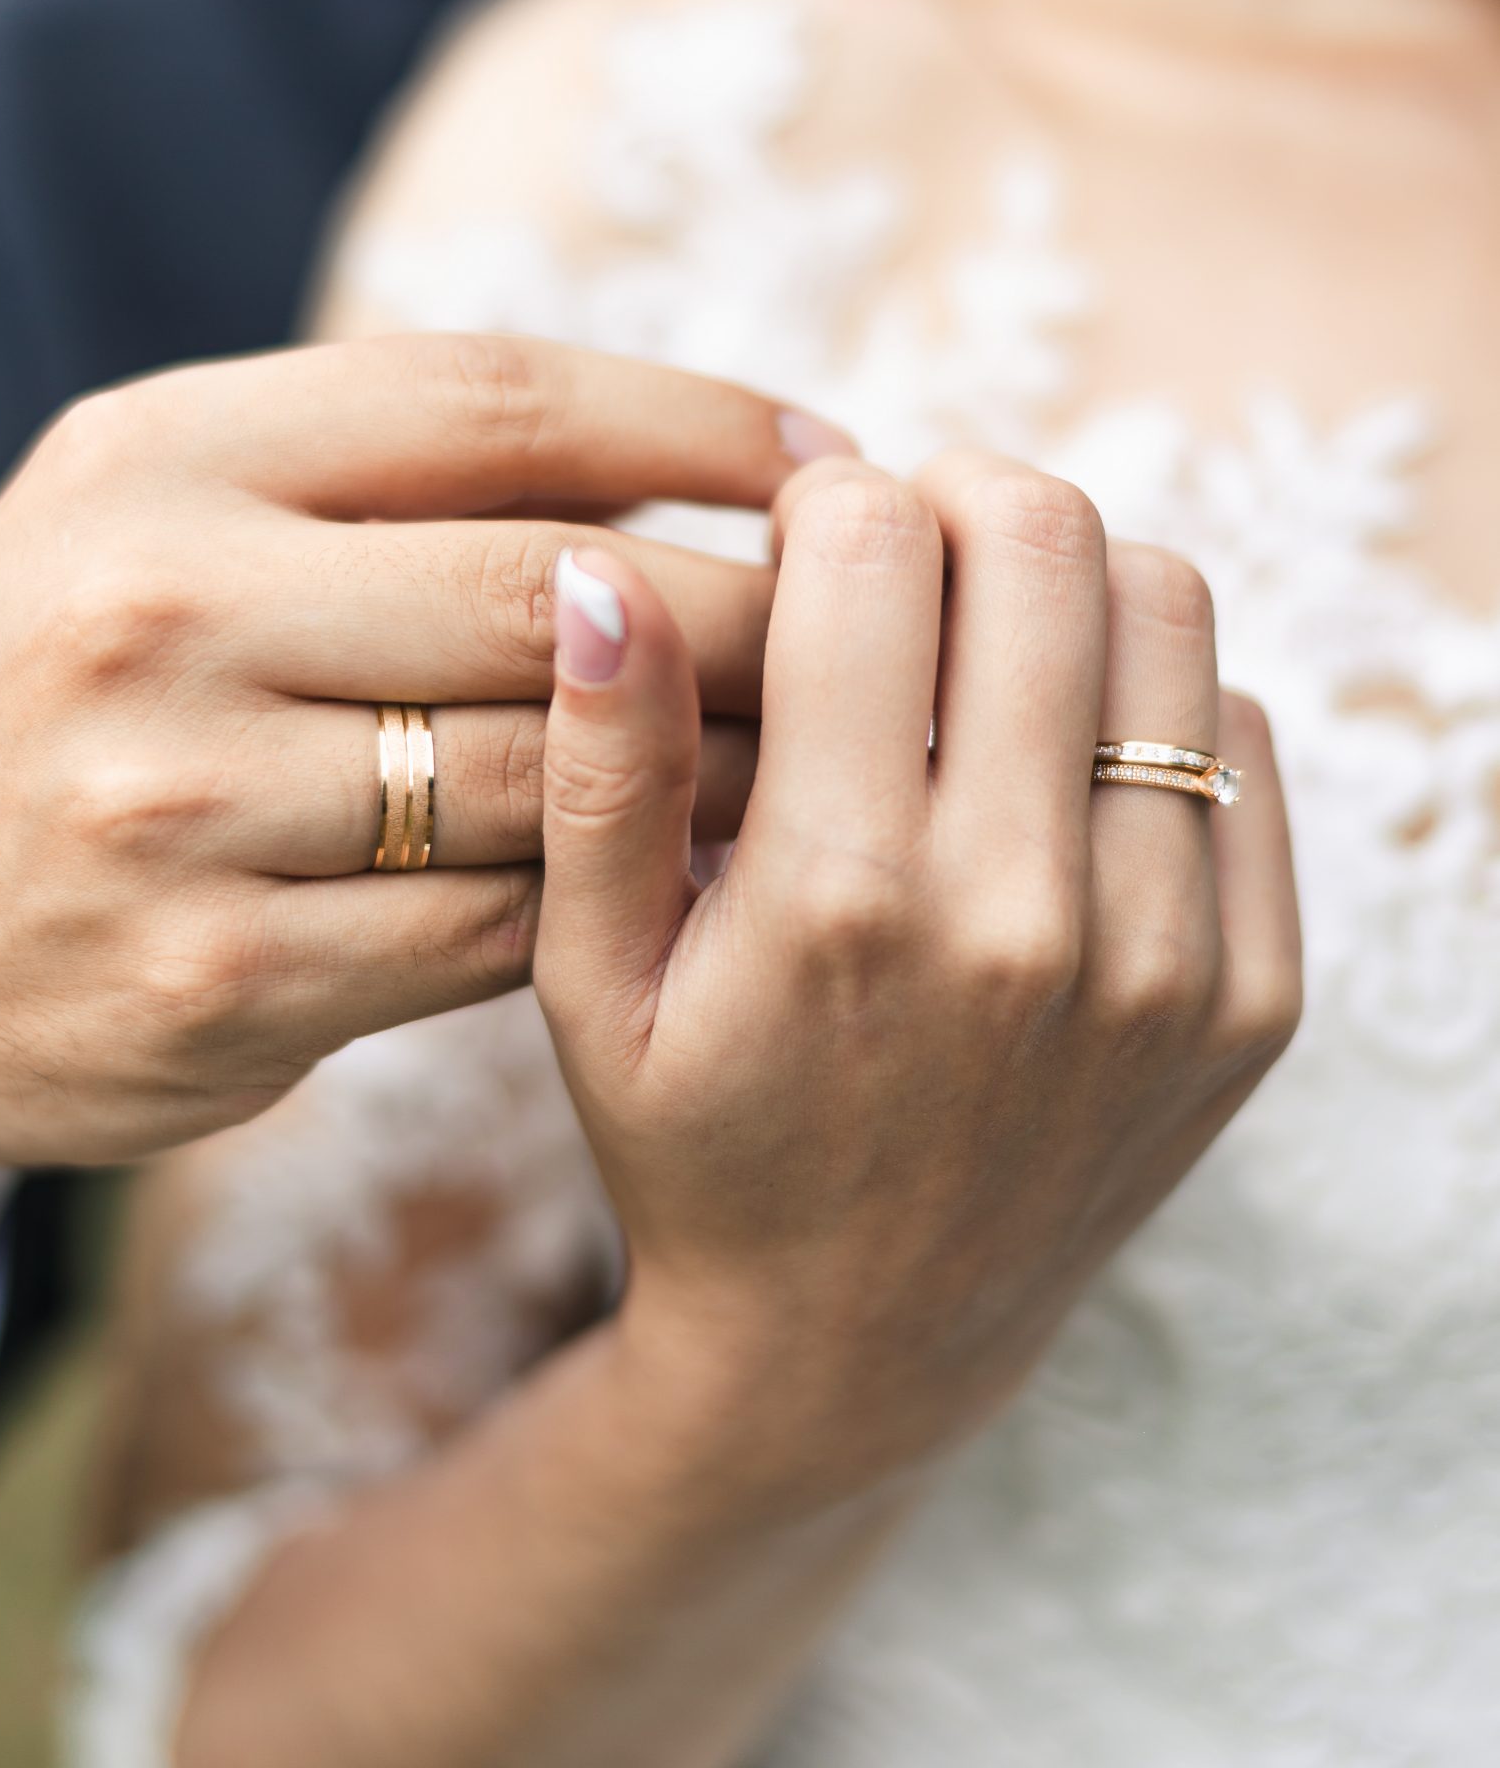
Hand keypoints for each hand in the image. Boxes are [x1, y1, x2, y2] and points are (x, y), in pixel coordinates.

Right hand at [0, 336, 847, 1165]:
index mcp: (159, 457)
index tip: (822, 454)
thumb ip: (368, 464)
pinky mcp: (218, 983)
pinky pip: (489, 932)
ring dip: (710, 766)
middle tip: (869, 623)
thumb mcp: (148, 511)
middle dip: (748, 610)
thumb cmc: (49, 683)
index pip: (490, 399)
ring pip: (544, 774)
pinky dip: (609, 901)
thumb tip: (662, 460)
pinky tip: (686, 882)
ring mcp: (185, 809)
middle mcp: (163, 613)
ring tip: (818, 752)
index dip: (690, 422)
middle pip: (552, 590)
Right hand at [536, 450, 1301, 1520]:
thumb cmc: (697, 1139)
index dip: (829, 496)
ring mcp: (1162, 959)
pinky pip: (1237, 737)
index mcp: (838, 894)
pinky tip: (1059, 755)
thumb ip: (604, 763)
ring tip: (985, 636)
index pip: (873, 550)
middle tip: (903, 548)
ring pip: (1167, 606)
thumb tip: (599, 569)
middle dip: (957, 495)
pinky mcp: (1250, 995)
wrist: (853, 1348)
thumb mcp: (591, 973)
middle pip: (1043, 541)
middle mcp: (1022, 917)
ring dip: (1067, 578)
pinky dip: (1151, 695)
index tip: (804, 538)